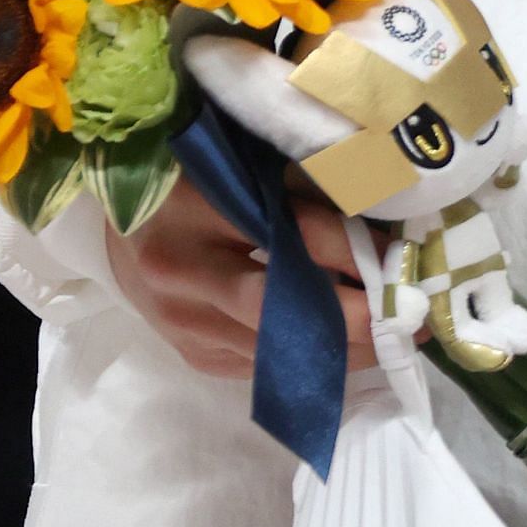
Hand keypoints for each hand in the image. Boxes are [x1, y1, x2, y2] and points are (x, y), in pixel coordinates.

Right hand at [106, 173, 389, 377]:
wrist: (117, 224)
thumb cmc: (192, 175)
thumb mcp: (241, 160)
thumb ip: (299, 185)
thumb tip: (377, 215)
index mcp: (197, 205)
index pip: (289, 234)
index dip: (352, 251)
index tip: (402, 261)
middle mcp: (184, 272)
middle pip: (281, 306)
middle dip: (354, 318)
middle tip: (409, 320)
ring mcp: (183, 323)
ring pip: (273, 348)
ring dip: (339, 348)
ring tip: (392, 340)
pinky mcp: (190, 355)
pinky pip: (259, 366)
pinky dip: (305, 360)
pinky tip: (345, 352)